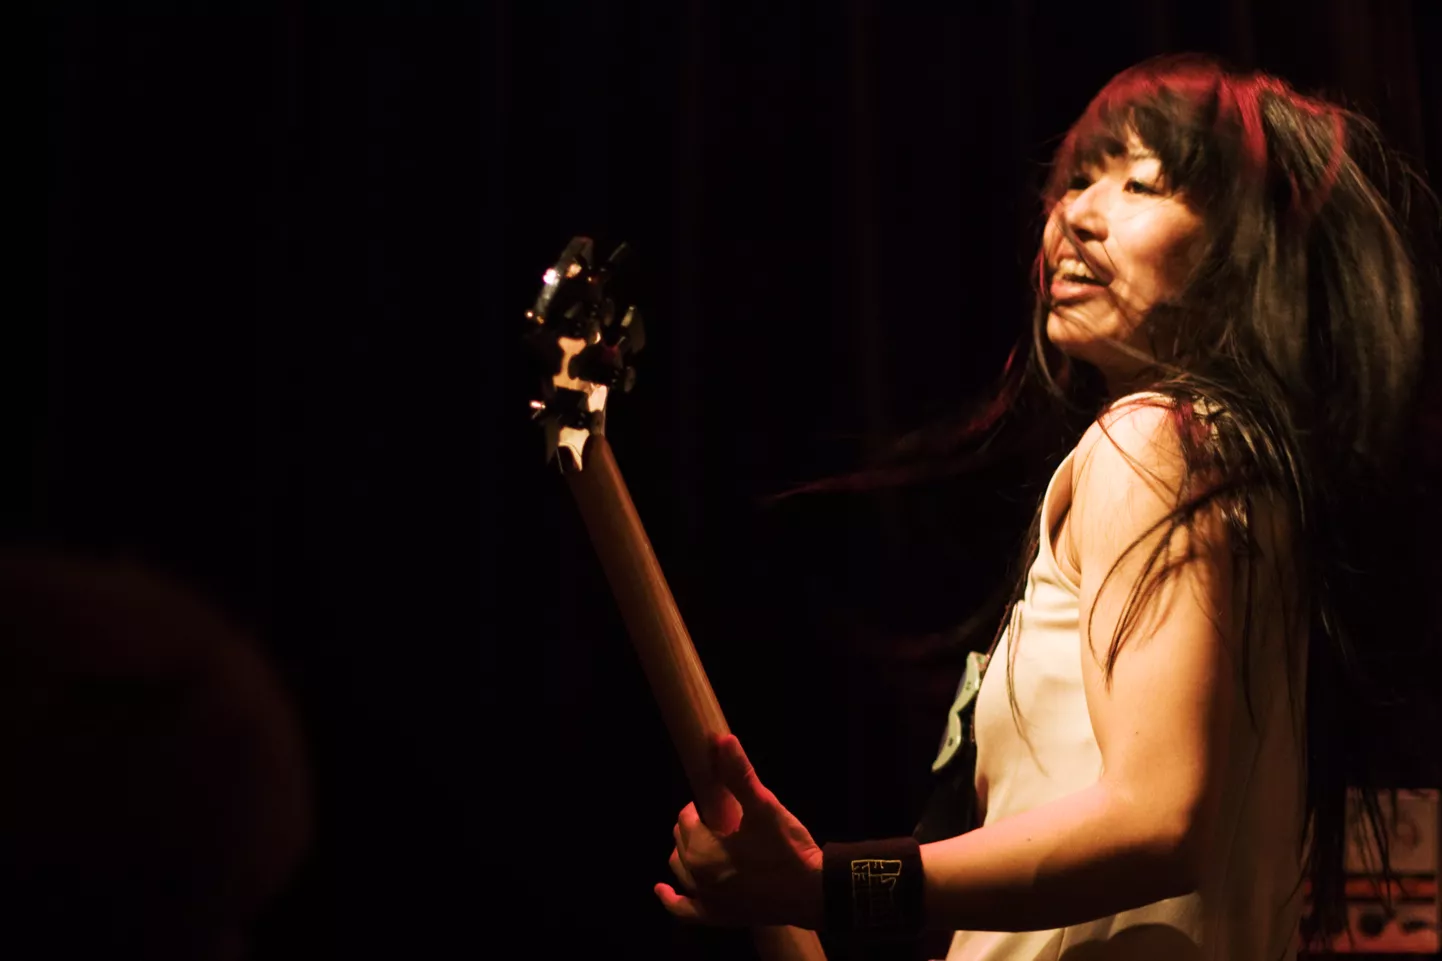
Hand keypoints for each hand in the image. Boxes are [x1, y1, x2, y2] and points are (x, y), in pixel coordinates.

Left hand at [655, 734, 823, 928]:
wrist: (814, 892)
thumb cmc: (788, 848)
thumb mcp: (763, 807)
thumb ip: (739, 775)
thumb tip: (721, 739)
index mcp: (701, 850)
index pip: (686, 818)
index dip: (700, 806)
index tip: (719, 800)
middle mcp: (696, 877)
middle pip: (680, 842)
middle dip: (693, 826)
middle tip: (719, 818)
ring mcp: (707, 901)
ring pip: (680, 870)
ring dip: (683, 853)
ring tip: (697, 840)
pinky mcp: (720, 918)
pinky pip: (686, 911)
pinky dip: (672, 900)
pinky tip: (663, 890)